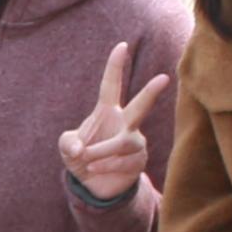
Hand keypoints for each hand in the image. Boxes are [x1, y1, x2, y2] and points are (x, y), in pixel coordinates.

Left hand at [57, 40, 171, 199]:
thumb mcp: (67, 148)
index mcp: (107, 112)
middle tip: (163, 78)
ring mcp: (135, 143)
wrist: (94, 185)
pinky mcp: (138, 161)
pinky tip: (94, 168)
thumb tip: (80, 148)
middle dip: (151, 93)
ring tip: (87, 159)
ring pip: (123, 142)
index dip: (115, 66)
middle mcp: (125, 124)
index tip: (121, 46)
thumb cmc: (82, 158)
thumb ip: (68, 143)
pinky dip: (105, 165)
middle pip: (140, 106)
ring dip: (102, 151)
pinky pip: (124, 161)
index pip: (111, 85)